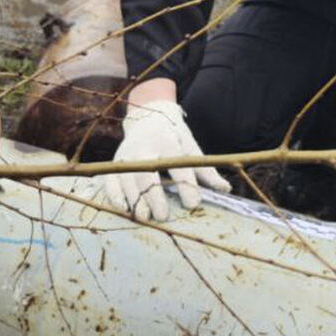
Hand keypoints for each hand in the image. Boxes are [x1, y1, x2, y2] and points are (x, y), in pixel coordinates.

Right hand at [103, 99, 230, 220]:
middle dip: (154, 195)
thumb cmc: (174, 137)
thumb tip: (225, 189)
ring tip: (144, 218)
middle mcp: (144, 147)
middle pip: (147, 173)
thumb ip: (205, 170)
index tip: (194, 204)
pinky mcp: (115, 161)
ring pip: (127, 178)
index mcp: (167, 141)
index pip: (177, 165)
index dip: (186, 185)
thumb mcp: (190, 148)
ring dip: (135, 199)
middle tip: (164, 216)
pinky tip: (123, 209)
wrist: (149, 117)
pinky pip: (110, 179)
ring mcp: (127, 154)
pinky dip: (114, 194)